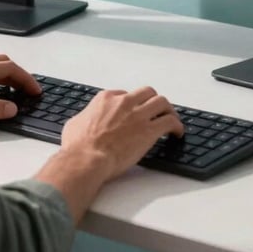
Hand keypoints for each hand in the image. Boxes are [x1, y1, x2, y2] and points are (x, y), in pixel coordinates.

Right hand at [60, 86, 184, 182]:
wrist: (86, 158)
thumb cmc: (77, 146)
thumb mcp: (74, 124)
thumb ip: (84, 117)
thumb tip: (84, 121)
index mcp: (107, 99)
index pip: (125, 94)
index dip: (131, 104)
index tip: (134, 112)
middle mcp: (124, 102)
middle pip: (147, 93)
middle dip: (152, 101)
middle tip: (156, 111)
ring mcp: (138, 115)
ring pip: (162, 102)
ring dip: (168, 110)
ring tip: (171, 119)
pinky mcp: (149, 130)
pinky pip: (170, 122)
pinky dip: (176, 126)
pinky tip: (177, 133)